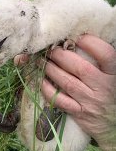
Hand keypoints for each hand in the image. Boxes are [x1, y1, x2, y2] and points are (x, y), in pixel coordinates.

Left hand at [40, 34, 115, 150]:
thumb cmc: (113, 93)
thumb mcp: (114, 76)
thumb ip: (103, 61)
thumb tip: (82, 42)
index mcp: (115, 75)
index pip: (105, 55)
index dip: (90, 43)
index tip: (77, 37)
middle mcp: (104, 88)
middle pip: (80, 68)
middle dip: (61, 56)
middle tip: (51, 49)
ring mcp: (90, 102)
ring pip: (67, 83)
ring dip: (51, 69)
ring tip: (41, 61)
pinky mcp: (79, 113)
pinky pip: (60, 100)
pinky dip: (48, 90)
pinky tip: (41, 80)